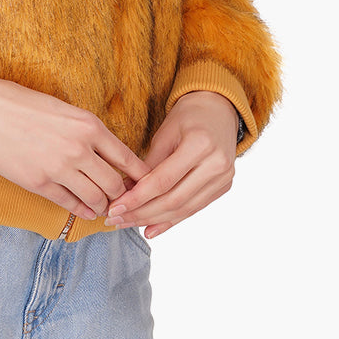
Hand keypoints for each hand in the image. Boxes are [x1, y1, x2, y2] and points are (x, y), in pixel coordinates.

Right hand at [0, 71, 149, 220]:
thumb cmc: (20, 103)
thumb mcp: (62, 108)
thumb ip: (85, 130)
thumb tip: (105, 152)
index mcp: (88, 125)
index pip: (128, 158)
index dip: (140, 177)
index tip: (144, 185)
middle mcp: (79, 147)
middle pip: (116, 185)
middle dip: (123, 197)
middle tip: (124, 202)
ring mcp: (59, 168)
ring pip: (97, 199)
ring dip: (103, 207)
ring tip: (105, 209)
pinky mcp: (39, 183)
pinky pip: (70, 204)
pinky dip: (81, 211)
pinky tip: (84, 211)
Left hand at [104, 91, 238, 237]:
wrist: (218, 110)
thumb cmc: (188, 116)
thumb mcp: (165, 133)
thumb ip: (148, 163)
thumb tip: (126, 192)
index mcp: (200, 145)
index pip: (163, 180)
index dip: (137, 198)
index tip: (115, 207)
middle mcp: (216, 165)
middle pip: (174, 199)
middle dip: (141, 213)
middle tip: (116, 219)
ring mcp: (224, 179)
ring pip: (184, 209)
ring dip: (153, 220)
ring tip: (128, 224)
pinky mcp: (223, 187)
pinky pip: (193, 208)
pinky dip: (171, 220)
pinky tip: (151, 228)